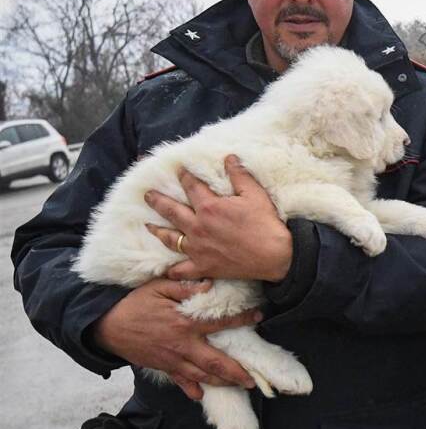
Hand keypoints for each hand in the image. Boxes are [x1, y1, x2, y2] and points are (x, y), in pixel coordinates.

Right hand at [93, 278, 259, 399]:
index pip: (220, 322)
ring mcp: (172, 360)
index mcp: (184, 324)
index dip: (241, 319)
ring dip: (220, 382)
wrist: (106, 326)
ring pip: (201, 375)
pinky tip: (200, 395)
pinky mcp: (162, 367)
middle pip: (214, 362)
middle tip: (253, 378)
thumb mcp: (158, 288)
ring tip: (238, 386)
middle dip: (236, 371)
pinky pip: (179, 381)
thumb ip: (184, 287)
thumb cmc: (134, 304)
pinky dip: (190, 389)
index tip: (258, 316)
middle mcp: (182, 345)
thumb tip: (208, 284)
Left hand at [145, 155, 291, 281]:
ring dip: (157, 231)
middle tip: (147, 195)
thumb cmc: (266, 225)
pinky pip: (181, 270)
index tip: (178, 170)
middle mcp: (198, 227)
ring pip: (170, 239)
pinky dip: (173, 270)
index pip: (191, 187)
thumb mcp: (255, 194)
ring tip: (148, 226)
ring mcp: (198, 249)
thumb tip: (229, 158)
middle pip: (171, 211)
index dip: (184, 176)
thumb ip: (239, 175)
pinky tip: (166, 269)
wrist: (275, 256)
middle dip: (158, 201)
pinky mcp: (203, 267)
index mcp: (210, 207)